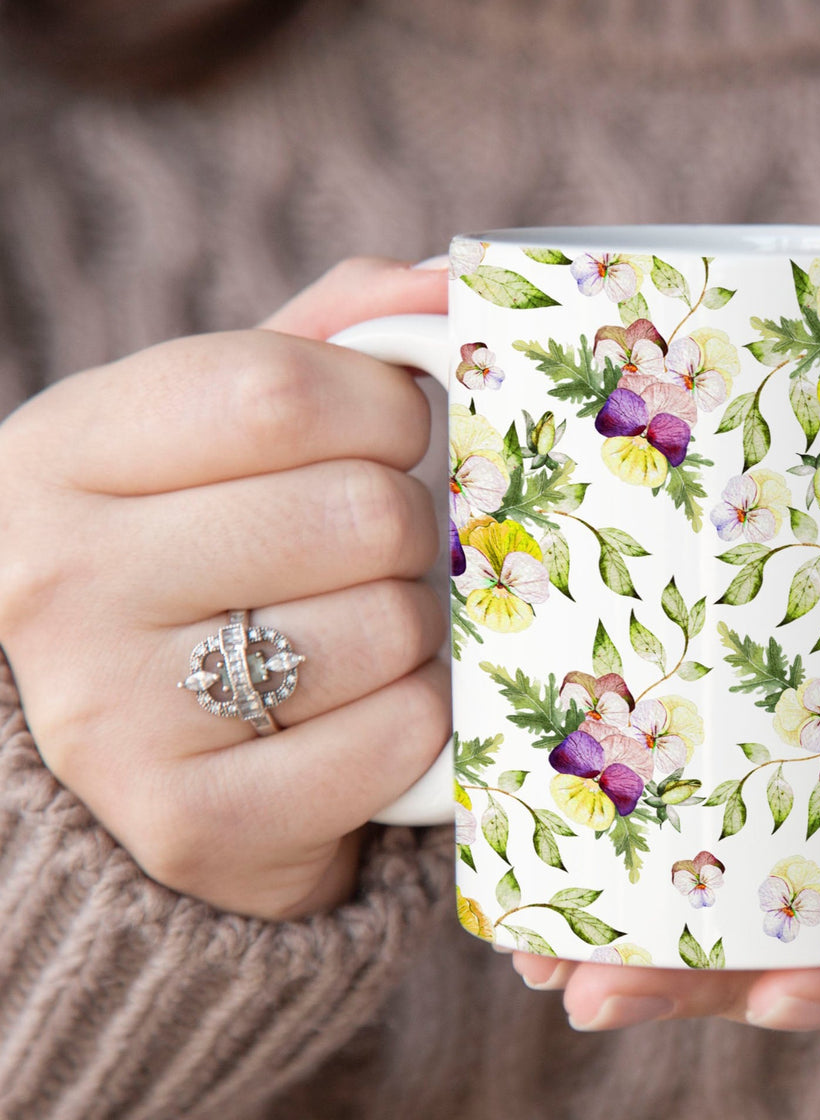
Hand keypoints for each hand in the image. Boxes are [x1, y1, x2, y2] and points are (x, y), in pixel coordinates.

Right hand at [0, 258, 450, 918]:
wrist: (153, 750)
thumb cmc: (209, 555)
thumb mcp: (225, 431)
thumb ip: (328, 340)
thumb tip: (447, 279)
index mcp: (58, 453)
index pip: (278, 393)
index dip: (387, 408)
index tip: (397, 434)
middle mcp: (56, 581)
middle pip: (354, 512)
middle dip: (409, 526)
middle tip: (379, 549)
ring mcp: (112, 717)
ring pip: (386, 626)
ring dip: (416, 627)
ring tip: (363, 633)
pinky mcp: (192, 824)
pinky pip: (400, 737)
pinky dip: (421, 719)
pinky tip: (370, 710)